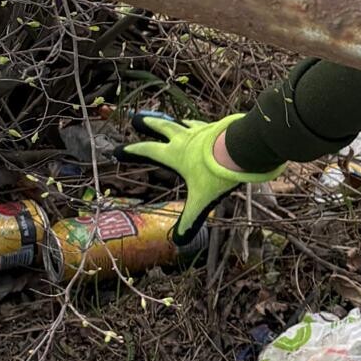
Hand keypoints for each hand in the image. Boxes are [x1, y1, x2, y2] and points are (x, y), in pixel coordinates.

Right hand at [123, 112, 282, 243]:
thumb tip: (180, 241)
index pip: (148, 151)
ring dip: (173, 122)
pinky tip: (202, 126)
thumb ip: (190, 219)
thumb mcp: (201, 200)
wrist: (241, 150)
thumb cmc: (217, 174)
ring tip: (170, 120)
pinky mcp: (217, 128)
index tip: (119, 150)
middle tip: (137, 118)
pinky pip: (203, 124)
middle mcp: (185, 139)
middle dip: (149, 124)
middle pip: (163, 127)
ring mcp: (201, 131)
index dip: (133, 151)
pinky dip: (198, 124)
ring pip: (182, 123)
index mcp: (175, 154)